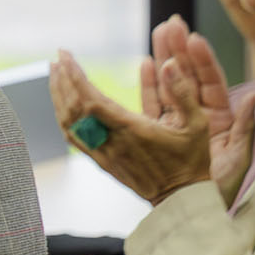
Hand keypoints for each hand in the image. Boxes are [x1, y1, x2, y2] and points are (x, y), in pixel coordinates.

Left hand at [50, 49, 213, 204]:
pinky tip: (61, 103)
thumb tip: (169, 64)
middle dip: (63, 80)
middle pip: (74, 108)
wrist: (180, 198)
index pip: (91, 100)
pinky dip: (64, 117)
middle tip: (57, 58)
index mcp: (131, 130)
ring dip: (59, 96)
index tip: (66, 56)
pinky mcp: (101, 161)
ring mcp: (103, 153)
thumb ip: (183, 93)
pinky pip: (74, 137)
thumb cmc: (191, 162)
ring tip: (55, 74)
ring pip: (70, 122)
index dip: (75, 77)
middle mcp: (112, 141)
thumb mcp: (198, 125)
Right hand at [147, 15, 254, 200]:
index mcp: (217, 117)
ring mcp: (174, 121)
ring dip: (162, 56)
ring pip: (167, 83)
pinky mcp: (155, 130)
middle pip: (185, 76)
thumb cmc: (220, 185)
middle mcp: (194, 115)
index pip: (208, 82)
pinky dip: (148, 83)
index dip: (202, 59)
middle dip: (178, 48)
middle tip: (170, 23)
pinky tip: (146, 63)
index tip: (194, 37)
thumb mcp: (238, 155)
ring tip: (157, 32)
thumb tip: (253, 98)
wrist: (193, 206)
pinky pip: (151, 102)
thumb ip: (245, 126)